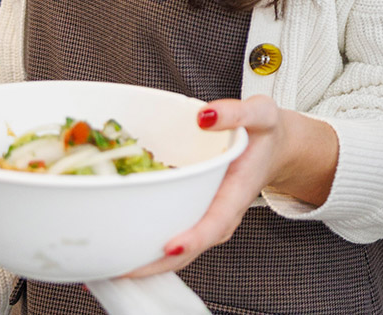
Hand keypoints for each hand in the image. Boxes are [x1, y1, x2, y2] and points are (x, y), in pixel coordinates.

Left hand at [124, 96, 338, 276]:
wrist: (274, 148)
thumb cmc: (265, 132)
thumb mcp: (261, 113)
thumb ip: (237, 112)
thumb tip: (204, 116)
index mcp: (236, 195)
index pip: (215, 224)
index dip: (193, 238)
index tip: (170, 247)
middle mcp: (218, 215)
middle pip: (187, 250)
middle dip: (155, 264)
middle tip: (119, 269)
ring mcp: (204, 219)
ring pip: (174, 251)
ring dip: (145, 262)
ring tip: (109, 268)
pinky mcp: (192, 214)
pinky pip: (169, 234)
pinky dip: (146, 243)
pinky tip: (117, 243)